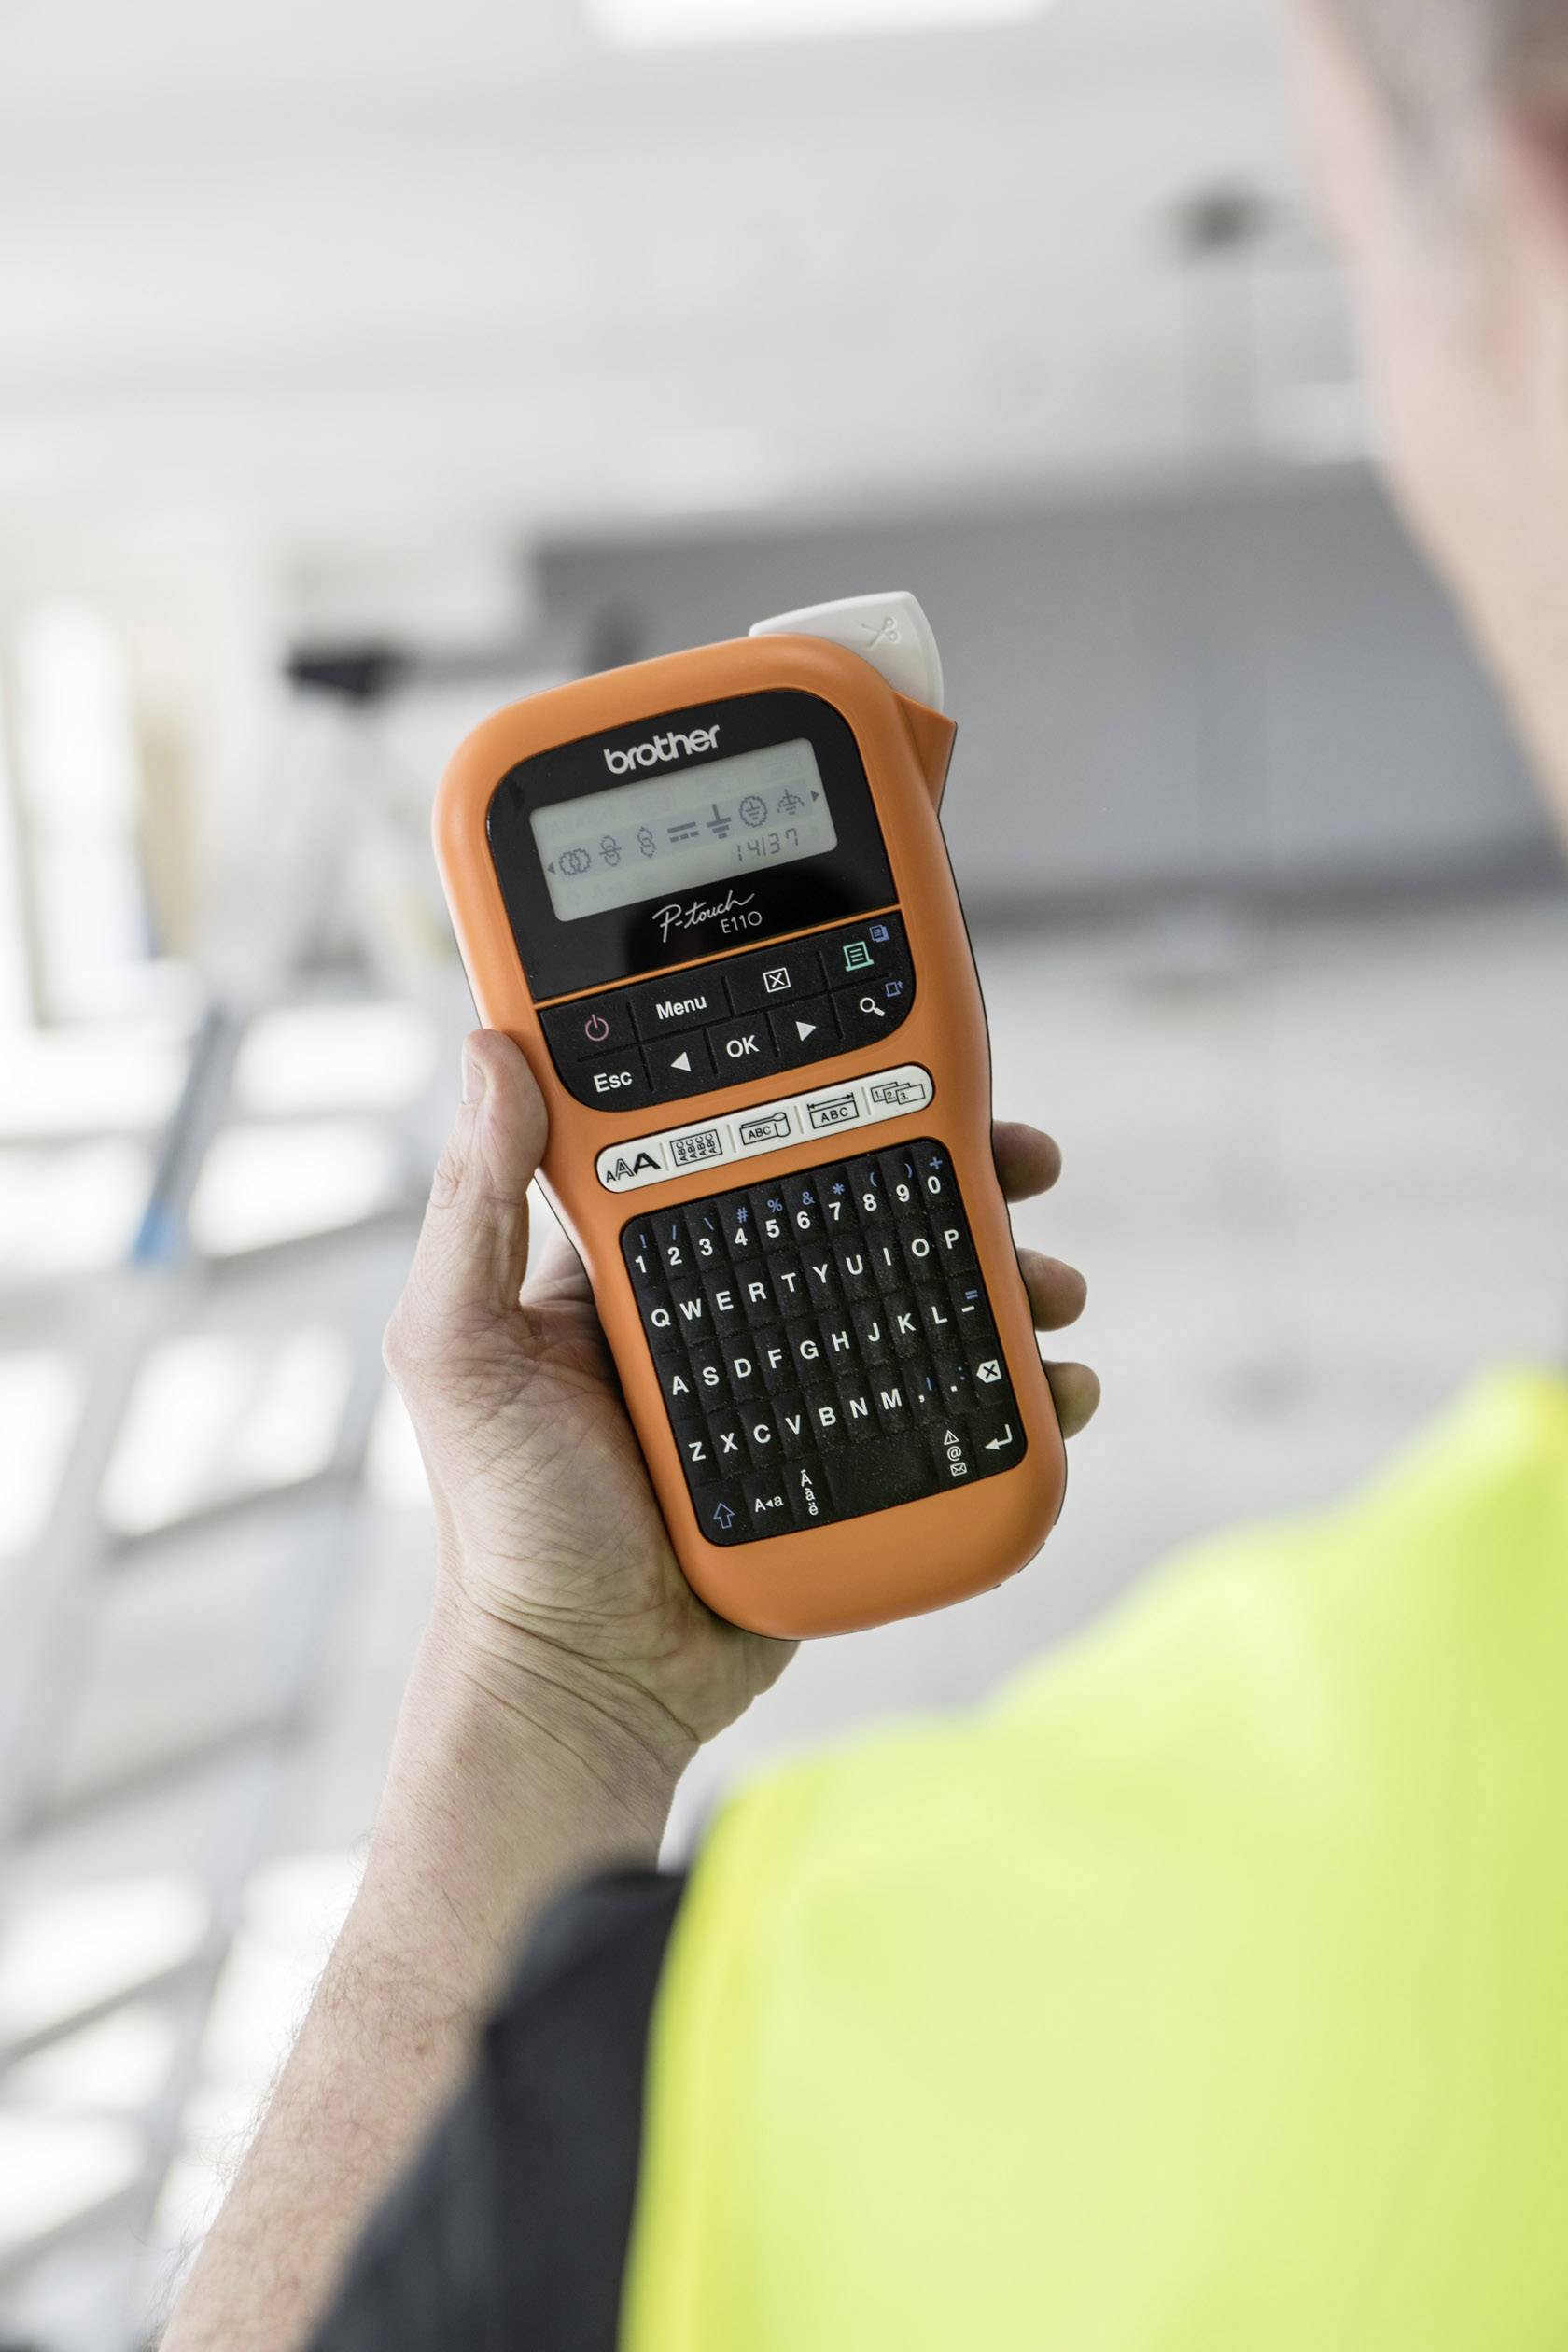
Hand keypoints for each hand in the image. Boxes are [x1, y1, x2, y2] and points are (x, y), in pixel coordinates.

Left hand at [385, 1032, 1097, 1784]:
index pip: (751, 1140)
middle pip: (864, 1205)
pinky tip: (1056, 1384)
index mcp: (645, 1259)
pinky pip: (953, 1408)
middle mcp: (730, 1309)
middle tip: (1024, 1164)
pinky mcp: (854, 1467)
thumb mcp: (458, 1351)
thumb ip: (473, 1207)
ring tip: (1051, 1285)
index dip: (829, 1088)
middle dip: (956, 1175)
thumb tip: (493, 1056)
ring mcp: (799, 1387)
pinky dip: (1019, 1389)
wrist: (587, 1687)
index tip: (897, 1059)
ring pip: (924, 1297)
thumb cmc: (508, 1528)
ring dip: (1004, 1276)